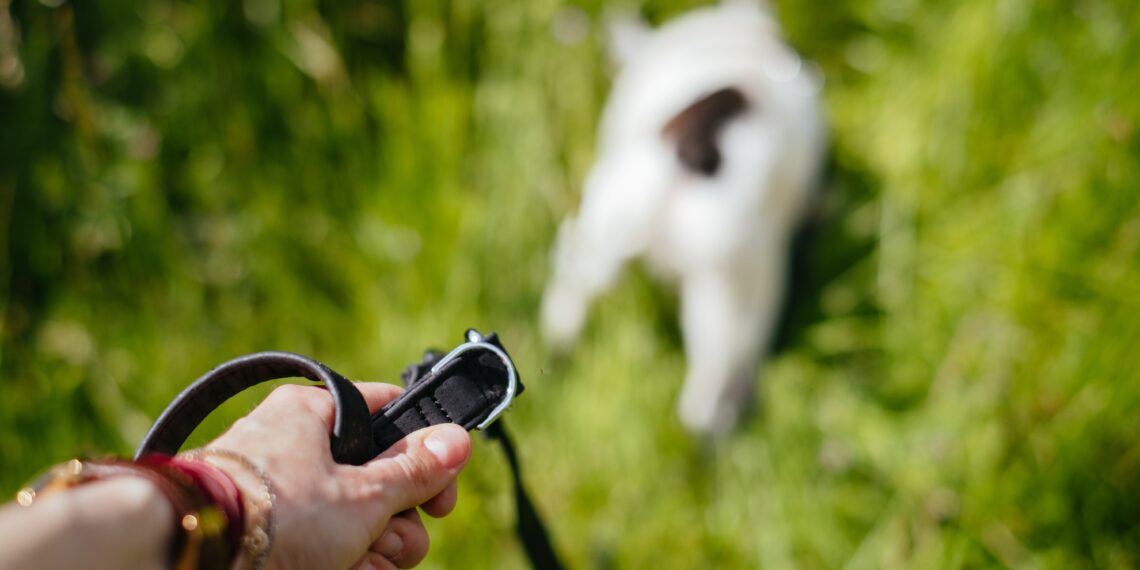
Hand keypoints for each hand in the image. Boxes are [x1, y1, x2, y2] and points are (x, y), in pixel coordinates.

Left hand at [207, 383, 470, 568]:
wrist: (195, 557)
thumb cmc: (277, 512)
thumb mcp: (363, 493)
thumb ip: (415, 470)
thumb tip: (457, 439)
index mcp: (316, 415)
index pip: (390, 417)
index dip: (425, 457)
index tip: (441, 496)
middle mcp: (297, 447)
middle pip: (379, 482)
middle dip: (396, 523)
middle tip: (391, 540)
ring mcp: (283, 494)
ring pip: (356, 521)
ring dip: (373, 551)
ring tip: (356, 563)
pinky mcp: (270, 533)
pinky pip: (324, 545)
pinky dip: (342, 563)